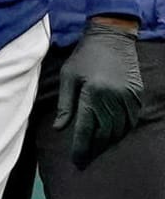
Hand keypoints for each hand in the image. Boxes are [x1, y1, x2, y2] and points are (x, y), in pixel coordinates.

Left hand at [53, 20, 142, 168]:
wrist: (111, 37)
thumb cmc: (84, 56)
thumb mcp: (68, 77)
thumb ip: (66, 104)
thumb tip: (60, 128)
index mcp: (94, 94)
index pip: (87, 129)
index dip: (81, 147)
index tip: (76, 161)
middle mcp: (114, 99)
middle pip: (105, 133)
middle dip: (94, 148)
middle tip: (85, 159)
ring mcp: (129, 98)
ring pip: (120, 130)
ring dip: (108, 142)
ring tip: (97, 149)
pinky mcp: (137, 95)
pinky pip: (131, 120)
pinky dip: (122, 130)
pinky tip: (113, 135)